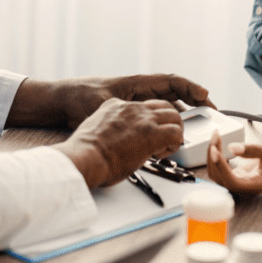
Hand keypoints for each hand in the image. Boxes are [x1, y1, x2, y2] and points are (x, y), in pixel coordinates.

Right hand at [54, 98, 183, 188]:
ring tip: (166, 147)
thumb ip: (109, 130)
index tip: (149, 132)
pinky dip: (174, 144)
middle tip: (165, 138)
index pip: (144, 106)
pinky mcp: (152, 134)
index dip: (150, 120)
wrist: (85, 156)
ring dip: (175, 132)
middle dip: (169, 122)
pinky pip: (176, 133)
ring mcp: (144, 119)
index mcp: (116, 105)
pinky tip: (163, 154)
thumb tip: (115, 142)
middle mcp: (132, 108)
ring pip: (175, 116)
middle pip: (164, 106)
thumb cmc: (86, 152)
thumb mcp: (96, 130)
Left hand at [58, 74, 214, 128]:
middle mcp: (139, 91)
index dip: (191, 88)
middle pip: (174, 95)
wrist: (61, 102)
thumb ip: (126, 116)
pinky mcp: (130, 114)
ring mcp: (135, 102)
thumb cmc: (79, 99)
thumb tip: (146, 127)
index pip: (171, 82)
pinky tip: (169, 139)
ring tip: (196, 129)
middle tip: (212, 115)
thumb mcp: (104, 105)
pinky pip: (154, 118)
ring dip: (181, 117)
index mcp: (137, 83)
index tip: (206, 97)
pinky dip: (165, 126)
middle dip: (195, 103)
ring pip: (166, 108)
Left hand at [205, 131, 261, 196]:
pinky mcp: (233, 178)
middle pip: (220, 179)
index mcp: (256, 186)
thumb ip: (253, 150)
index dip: (221, 168)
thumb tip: (232, 148)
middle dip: (214, 157)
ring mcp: (238, 185)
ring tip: (216, 137)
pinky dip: (215, 156)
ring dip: (212, 155)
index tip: (215, 150)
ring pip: (216, 174)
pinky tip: (217, 144)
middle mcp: (244, 189)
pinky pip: (218, 170)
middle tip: (216, 136)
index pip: (232, 182)